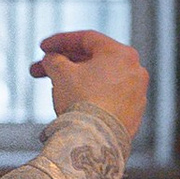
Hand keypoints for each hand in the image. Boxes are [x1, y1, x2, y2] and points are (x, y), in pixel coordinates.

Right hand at [32, 29, 147, 148]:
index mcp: (121, 53)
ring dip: (77, 80)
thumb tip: (52, 60)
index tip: (43, 48)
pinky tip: (74, 103)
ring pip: (101, 80)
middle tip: (42, 69)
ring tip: (55, 87)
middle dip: (64, 64)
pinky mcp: (133, 114)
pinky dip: (91, 96)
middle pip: (94, 60)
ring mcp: (137, 94)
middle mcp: (135, 70)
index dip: (60, 41)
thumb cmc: (82, 101)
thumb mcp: (60, 72)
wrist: (96, 139)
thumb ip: (54, 59)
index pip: (86, 39)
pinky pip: (109, 98)